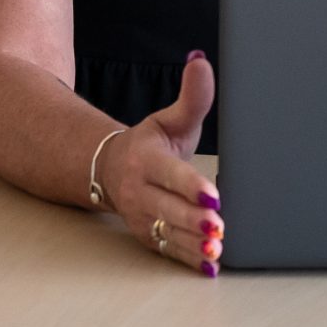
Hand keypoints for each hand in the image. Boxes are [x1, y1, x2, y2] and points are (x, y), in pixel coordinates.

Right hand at [98, 50, 223, 275]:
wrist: (109, 169)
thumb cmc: (150, 143)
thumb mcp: (170, 118)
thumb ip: (192, 96)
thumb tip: (201, 61)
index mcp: (146, 160)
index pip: (170, 174)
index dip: (190, 185)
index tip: (213, 195)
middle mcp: (140, 192)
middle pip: (169, 209)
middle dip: (193, 220)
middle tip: (217, 227)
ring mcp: (142, 218)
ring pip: (168, 234)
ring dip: (192, 244)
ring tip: (216, 248)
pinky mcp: (147, 237)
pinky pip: (168, 251)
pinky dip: (187, 260)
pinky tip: (209, 266)